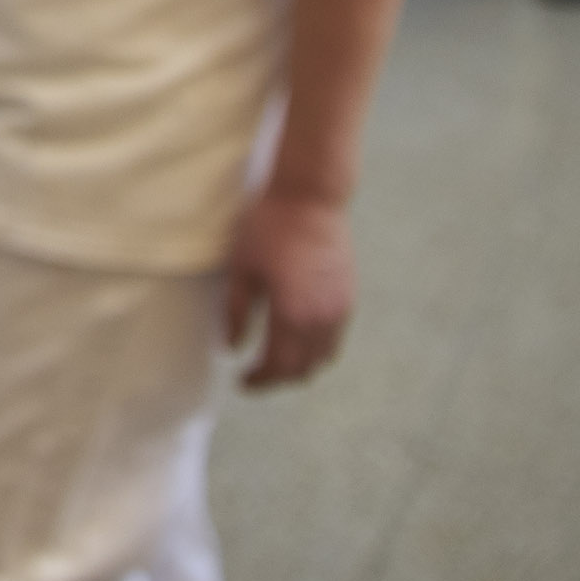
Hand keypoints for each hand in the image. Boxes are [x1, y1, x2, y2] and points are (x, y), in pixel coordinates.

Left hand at [223, 189, 355, 389]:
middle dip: (279, 378)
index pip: (279, 366)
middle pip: (304, 369)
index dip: (260, 380)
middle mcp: (323, 319)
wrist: (311, 197)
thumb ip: (237, 312)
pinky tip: (296, 337)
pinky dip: (315, 348)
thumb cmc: (270, 228)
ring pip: (324, 357)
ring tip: (274, 360)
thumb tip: (231, 347)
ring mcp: (341, 308)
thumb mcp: (242, 269)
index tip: (242, 383)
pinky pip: (334, 337)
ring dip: (300, 365)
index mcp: (294, 315)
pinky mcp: (348, 296)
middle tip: (255, 376)